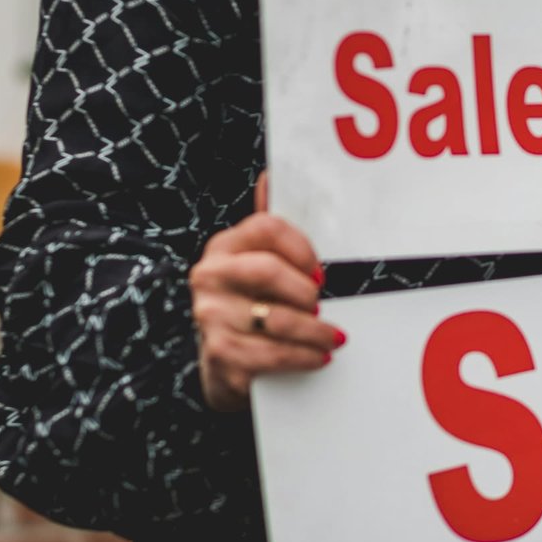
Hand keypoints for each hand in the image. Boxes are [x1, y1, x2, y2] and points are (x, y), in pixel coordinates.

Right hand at [189, 171, 343, 410]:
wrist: (225, 365)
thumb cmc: (253, 306)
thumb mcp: (259, 266)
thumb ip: (270, 229)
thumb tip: (271, 176)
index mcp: (225, 246)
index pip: (267, 227)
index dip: (302, 248)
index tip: (320, 271)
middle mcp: (209, 276)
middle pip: (269, 270)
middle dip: (306, 291)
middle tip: (322, 304)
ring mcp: (210, 315)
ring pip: (278, 318)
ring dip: (315, 331)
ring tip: (332, 337)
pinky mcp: (219, 353)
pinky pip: (272, 354)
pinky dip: (304, 357)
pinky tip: (318, 357)